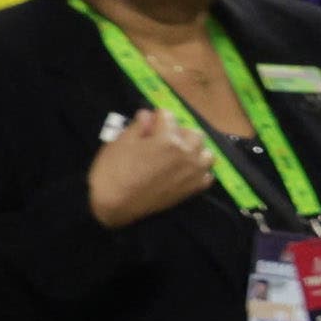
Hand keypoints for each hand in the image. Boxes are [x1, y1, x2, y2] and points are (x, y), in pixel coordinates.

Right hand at [87, 111, 217, 226]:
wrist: (115, 205)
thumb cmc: (113, 170)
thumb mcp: (121, 142)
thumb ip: (139, 126)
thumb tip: (148, 115)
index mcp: (168, 139)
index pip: (168, 116)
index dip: (155, 118)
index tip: (147, 126)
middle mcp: (187, 154)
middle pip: (193, 133)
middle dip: (178, 132)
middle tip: (161, 140)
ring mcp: (193, 173)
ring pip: (206, 153)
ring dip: (194, 150)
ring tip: (176, 155)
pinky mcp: (193, 189)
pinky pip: (206, 174)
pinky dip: (198, 170)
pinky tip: (183, 171)